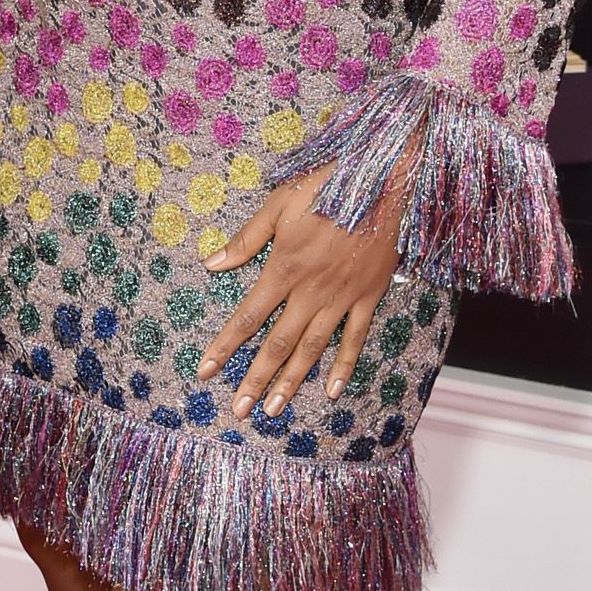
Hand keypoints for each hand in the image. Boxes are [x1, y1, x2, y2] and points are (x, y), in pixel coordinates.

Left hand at [195, 161, 407, 422]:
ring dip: (291, 381)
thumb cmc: (329, 185)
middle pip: (277, 343)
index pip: (247, 316)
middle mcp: (310, 290)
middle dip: (255, 378)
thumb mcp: (280, 203)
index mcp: (284, 267)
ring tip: (273, 410)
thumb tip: (212, 264)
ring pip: (312, 349)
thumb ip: (247, 238)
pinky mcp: (368, 296)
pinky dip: (343, 366)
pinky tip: (330, 391)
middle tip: (239, 410)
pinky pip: (354, 338)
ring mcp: (341, 297)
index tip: (206, 371)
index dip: (225, 346)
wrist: (386, 180)